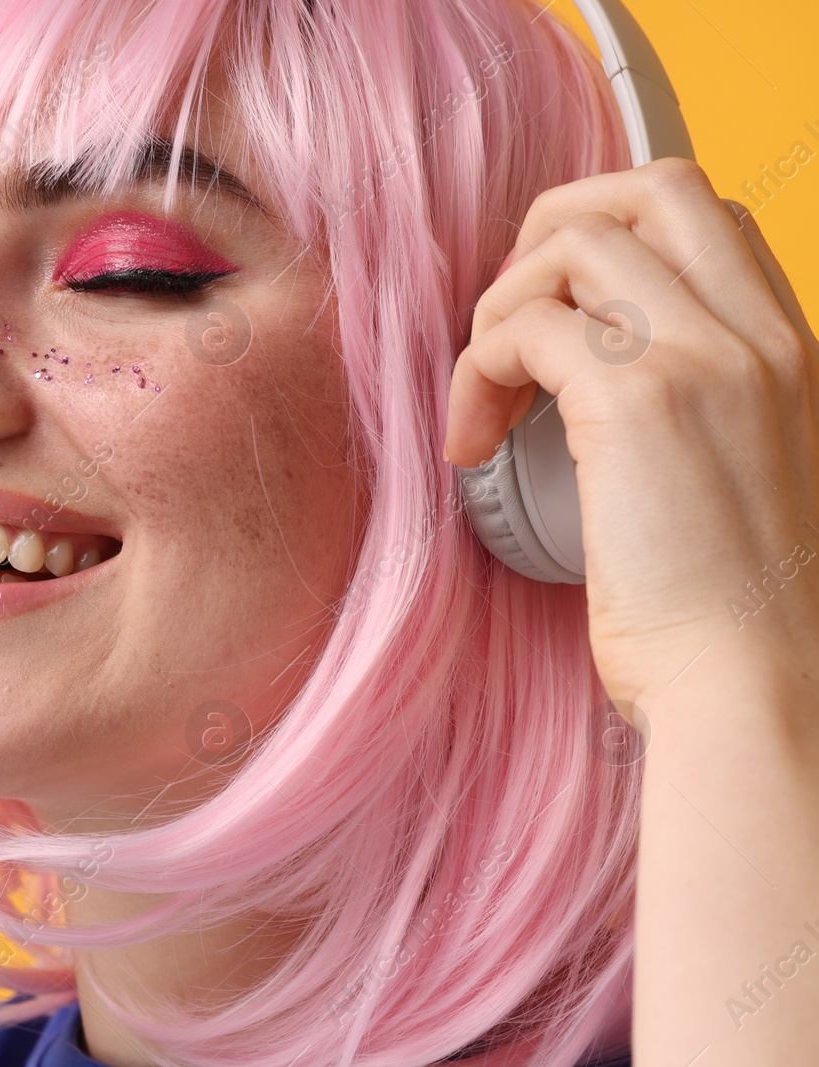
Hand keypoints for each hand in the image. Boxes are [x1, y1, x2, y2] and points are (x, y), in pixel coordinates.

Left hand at [445, 158, 818, 708]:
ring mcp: (703, 357)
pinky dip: (475, 372)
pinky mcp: (634, 402)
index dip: (613, 227)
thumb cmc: (729, 606)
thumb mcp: (737, 470)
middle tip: (508, 320)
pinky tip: (471, 441)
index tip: (556, 299)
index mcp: (790, 347)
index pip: (708, 214)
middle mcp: (757, 334)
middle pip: (647, 190)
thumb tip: (595, 362)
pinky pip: (520, 328)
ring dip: (500, 308)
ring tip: (484, 393)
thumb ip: (699, 399)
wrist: (755, 683)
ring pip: (572, 247)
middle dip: (551, 228)